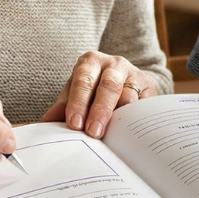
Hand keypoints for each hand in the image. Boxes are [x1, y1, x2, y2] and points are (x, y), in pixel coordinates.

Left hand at [41, 51, 157, 138]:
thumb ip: (63, 106)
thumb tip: (47, 122)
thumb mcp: (76, 93)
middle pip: (108, 86)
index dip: (78, 103)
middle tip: (93, 133)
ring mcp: (135, 73)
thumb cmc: (94, 88)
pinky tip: (129, 133)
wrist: (125, 81)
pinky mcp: (150, 87)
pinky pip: (144, 106)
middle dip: (100, 111)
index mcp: (91, 61)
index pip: (83, 80)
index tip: (74, 124)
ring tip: (112, 136)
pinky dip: (136, 120)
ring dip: (120, 118)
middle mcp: (114, 63)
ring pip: (129, 96)